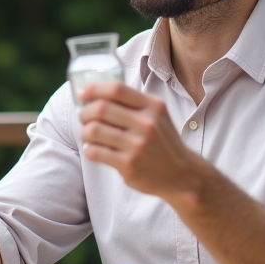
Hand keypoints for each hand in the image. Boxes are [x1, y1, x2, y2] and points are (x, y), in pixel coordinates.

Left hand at [78, 82, 206, 202]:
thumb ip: (134, 103)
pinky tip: (94, 150)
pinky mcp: (129, 165)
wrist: (181, 174)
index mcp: (153, 106)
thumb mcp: (157, 116)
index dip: (94, 89)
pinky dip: (89, 149)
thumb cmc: (163, 142)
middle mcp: (146, 124)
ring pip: (94, 130)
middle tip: (83, 117)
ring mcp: (137, 145)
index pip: (117, 89)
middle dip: (85, 112)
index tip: (83, 94)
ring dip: (85, 132)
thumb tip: (96, 95)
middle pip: (101, 108)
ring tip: (89, 135)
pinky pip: (96, 152)